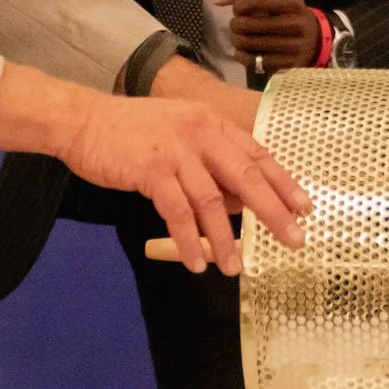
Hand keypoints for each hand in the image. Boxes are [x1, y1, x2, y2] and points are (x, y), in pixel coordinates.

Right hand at [54, 92, 305, 275]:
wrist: (84, 120)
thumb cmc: (133, 131)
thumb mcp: (180, 133)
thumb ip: (210, 159)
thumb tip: (240, 199)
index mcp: (211, 124)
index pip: (257, 154)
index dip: (283, 182)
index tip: (304, 207)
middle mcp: (200, 133)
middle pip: (246, 177)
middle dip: (273, 211)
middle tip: (293, 239)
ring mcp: (175, 151)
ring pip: (211, 201)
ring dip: (226, 238)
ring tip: (235, 267)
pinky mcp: (150, 170)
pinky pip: (177, 213)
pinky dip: (189, 240)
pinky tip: (196, 261)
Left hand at [220, 0, 320, 74]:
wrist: (314, 40)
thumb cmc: (287, 16)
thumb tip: (219, 0)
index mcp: (294, 4)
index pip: (259, 0)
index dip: (241, 4)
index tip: (237, 8)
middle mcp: (297, 24)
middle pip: (251, 24)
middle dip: (236, 24)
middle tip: (235, 25)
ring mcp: (294, 46)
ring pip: (251, 43)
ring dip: (237, 40)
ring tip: (236, 37)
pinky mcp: (289, 64)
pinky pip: (256, 61)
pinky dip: (242, 56)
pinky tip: (241, 52)